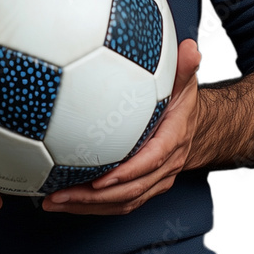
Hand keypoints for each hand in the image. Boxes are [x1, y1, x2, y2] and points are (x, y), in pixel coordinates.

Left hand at [40, 38, 201, 214]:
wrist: (199, 129)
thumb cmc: (183, 102)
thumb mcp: (185, 83)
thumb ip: (185, 67)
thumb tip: (190, 47)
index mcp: (173, 141)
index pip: (151, 161)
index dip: (127, 172)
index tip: (101, 179)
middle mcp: (165, 167)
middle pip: (130, 191)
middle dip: (94, 197)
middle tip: (60, 194)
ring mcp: (154, 181)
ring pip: (122, 202)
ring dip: (87, 206)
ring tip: (53, 202)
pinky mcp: (143, 187)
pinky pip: (118, 204)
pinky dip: (92, 206)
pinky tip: (64, 200)